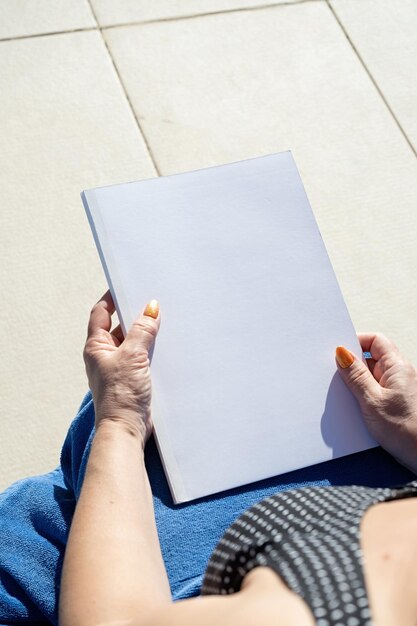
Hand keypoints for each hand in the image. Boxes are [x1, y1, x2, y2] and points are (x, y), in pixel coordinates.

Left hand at [83, 290, 159, 444]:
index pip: (101, 313)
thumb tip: (151, 308)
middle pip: (120, 326)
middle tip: (154, 303)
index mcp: (96, 346)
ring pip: (134, 341)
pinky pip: (143, 356)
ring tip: (165, 322)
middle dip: (136, 315)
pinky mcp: (133, 378)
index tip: (127, 285)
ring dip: (147, 334)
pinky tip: (167, 345)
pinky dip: (153, 349)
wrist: (126, 429)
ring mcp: (120, 367)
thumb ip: (142, 330)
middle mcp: (106, 355)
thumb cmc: (120, 395)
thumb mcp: (133, 356)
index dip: (112, 298)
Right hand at [336, 333, 416, 473]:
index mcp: (397, 367)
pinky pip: (374, 391)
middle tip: (338, 374)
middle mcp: (399, 375)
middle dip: (353, 364)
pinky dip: (362, 395)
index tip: (338, 352)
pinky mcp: (394, 404)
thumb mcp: (372, 401)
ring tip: (346, 394)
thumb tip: (342, 354)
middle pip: (372, 357)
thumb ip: (356, 376)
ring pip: (371, 376)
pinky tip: (354, 406)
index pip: (375, 340)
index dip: (356, 341)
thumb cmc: (407, 432)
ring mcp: (397, 389)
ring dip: (356, 382)